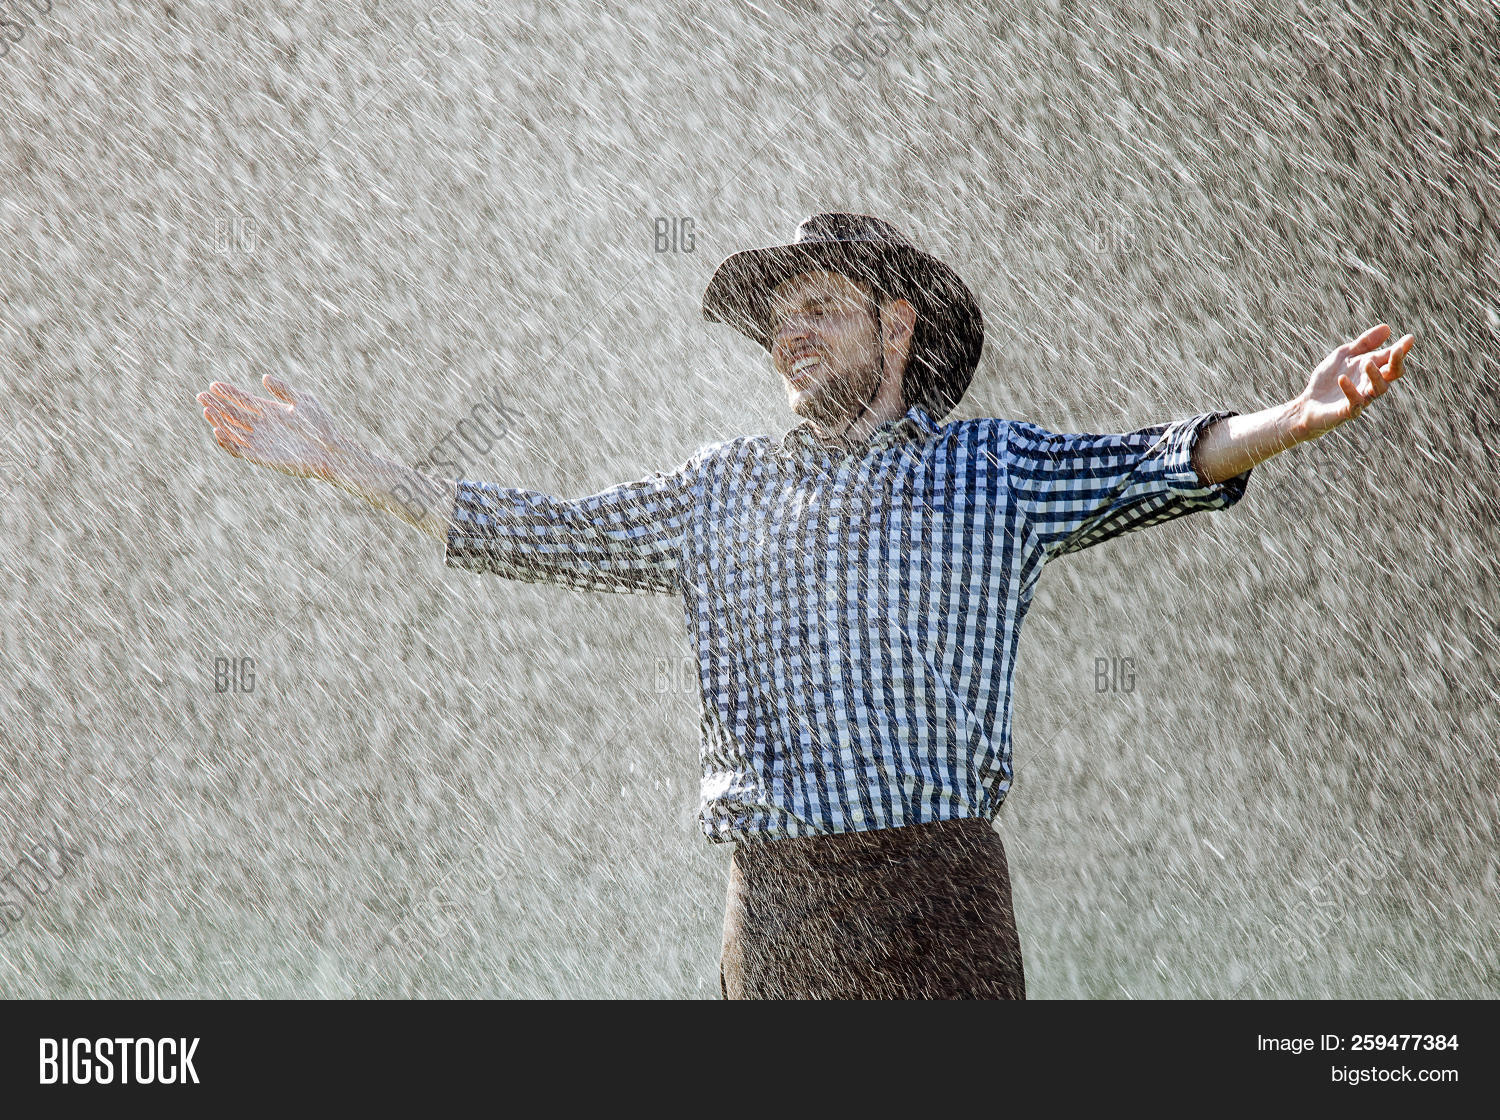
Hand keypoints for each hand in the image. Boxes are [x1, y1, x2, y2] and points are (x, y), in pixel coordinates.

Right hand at [196, 375, 356, 482]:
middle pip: (233, 415)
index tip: (214, 385)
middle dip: (216, 405)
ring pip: (232, 432)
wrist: (330, 451)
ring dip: (218, 422)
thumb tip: (264, 378)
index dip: (228, 393)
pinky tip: (218, 431)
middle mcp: (261, 426)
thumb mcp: (303, 402)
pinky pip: (239, 450)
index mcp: (269, 411)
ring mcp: (260, 442)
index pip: (243, 400)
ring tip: (207, 411)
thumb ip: (284, 391)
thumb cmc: (321, 426)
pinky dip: (227, 443)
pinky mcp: (261, 457)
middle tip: (201, 396)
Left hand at [1291, 324, 1412, 440]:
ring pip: (1379, 389)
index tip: (1409, 338)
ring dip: (1375, 375)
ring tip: (1367, 363)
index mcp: (1371, 369)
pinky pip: (1355, 402)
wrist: (1308, 403)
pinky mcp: (1348, 411)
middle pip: (1392, 374)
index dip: (1401, 349)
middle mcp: (1370, 384)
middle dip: (1396, 362)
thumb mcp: (1344, 355)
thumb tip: (1387, 328)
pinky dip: (1350, 390)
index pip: (1391, 359)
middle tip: (1397, 350)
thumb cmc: (1328, 379)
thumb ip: (1364, 343)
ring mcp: (1361, 398)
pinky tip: (1343, 379)